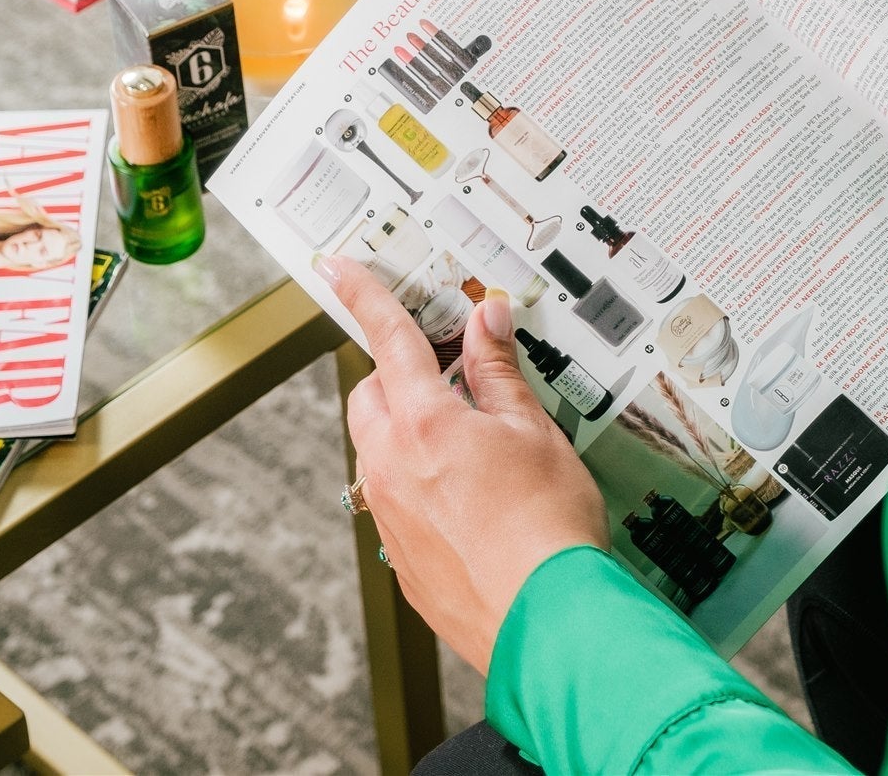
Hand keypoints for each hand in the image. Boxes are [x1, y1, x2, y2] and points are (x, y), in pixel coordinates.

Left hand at [320, 256, 608, 673]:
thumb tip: (488, 323)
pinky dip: (419, 486)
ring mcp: (389, 516)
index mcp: (423, 422)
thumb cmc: (547, 529)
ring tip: (471, 447)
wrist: (548, 620)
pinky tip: (470, 501)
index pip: (387, 338)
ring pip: (378, 451)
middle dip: (398, 375)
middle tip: (450, 375)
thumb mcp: (536, 431)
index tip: (338, 267)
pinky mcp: (401, 560)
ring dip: (408, 433)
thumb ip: (502, 372)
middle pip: (371, 395)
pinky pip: (394, 502)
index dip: (362, 294)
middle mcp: (391, 467)